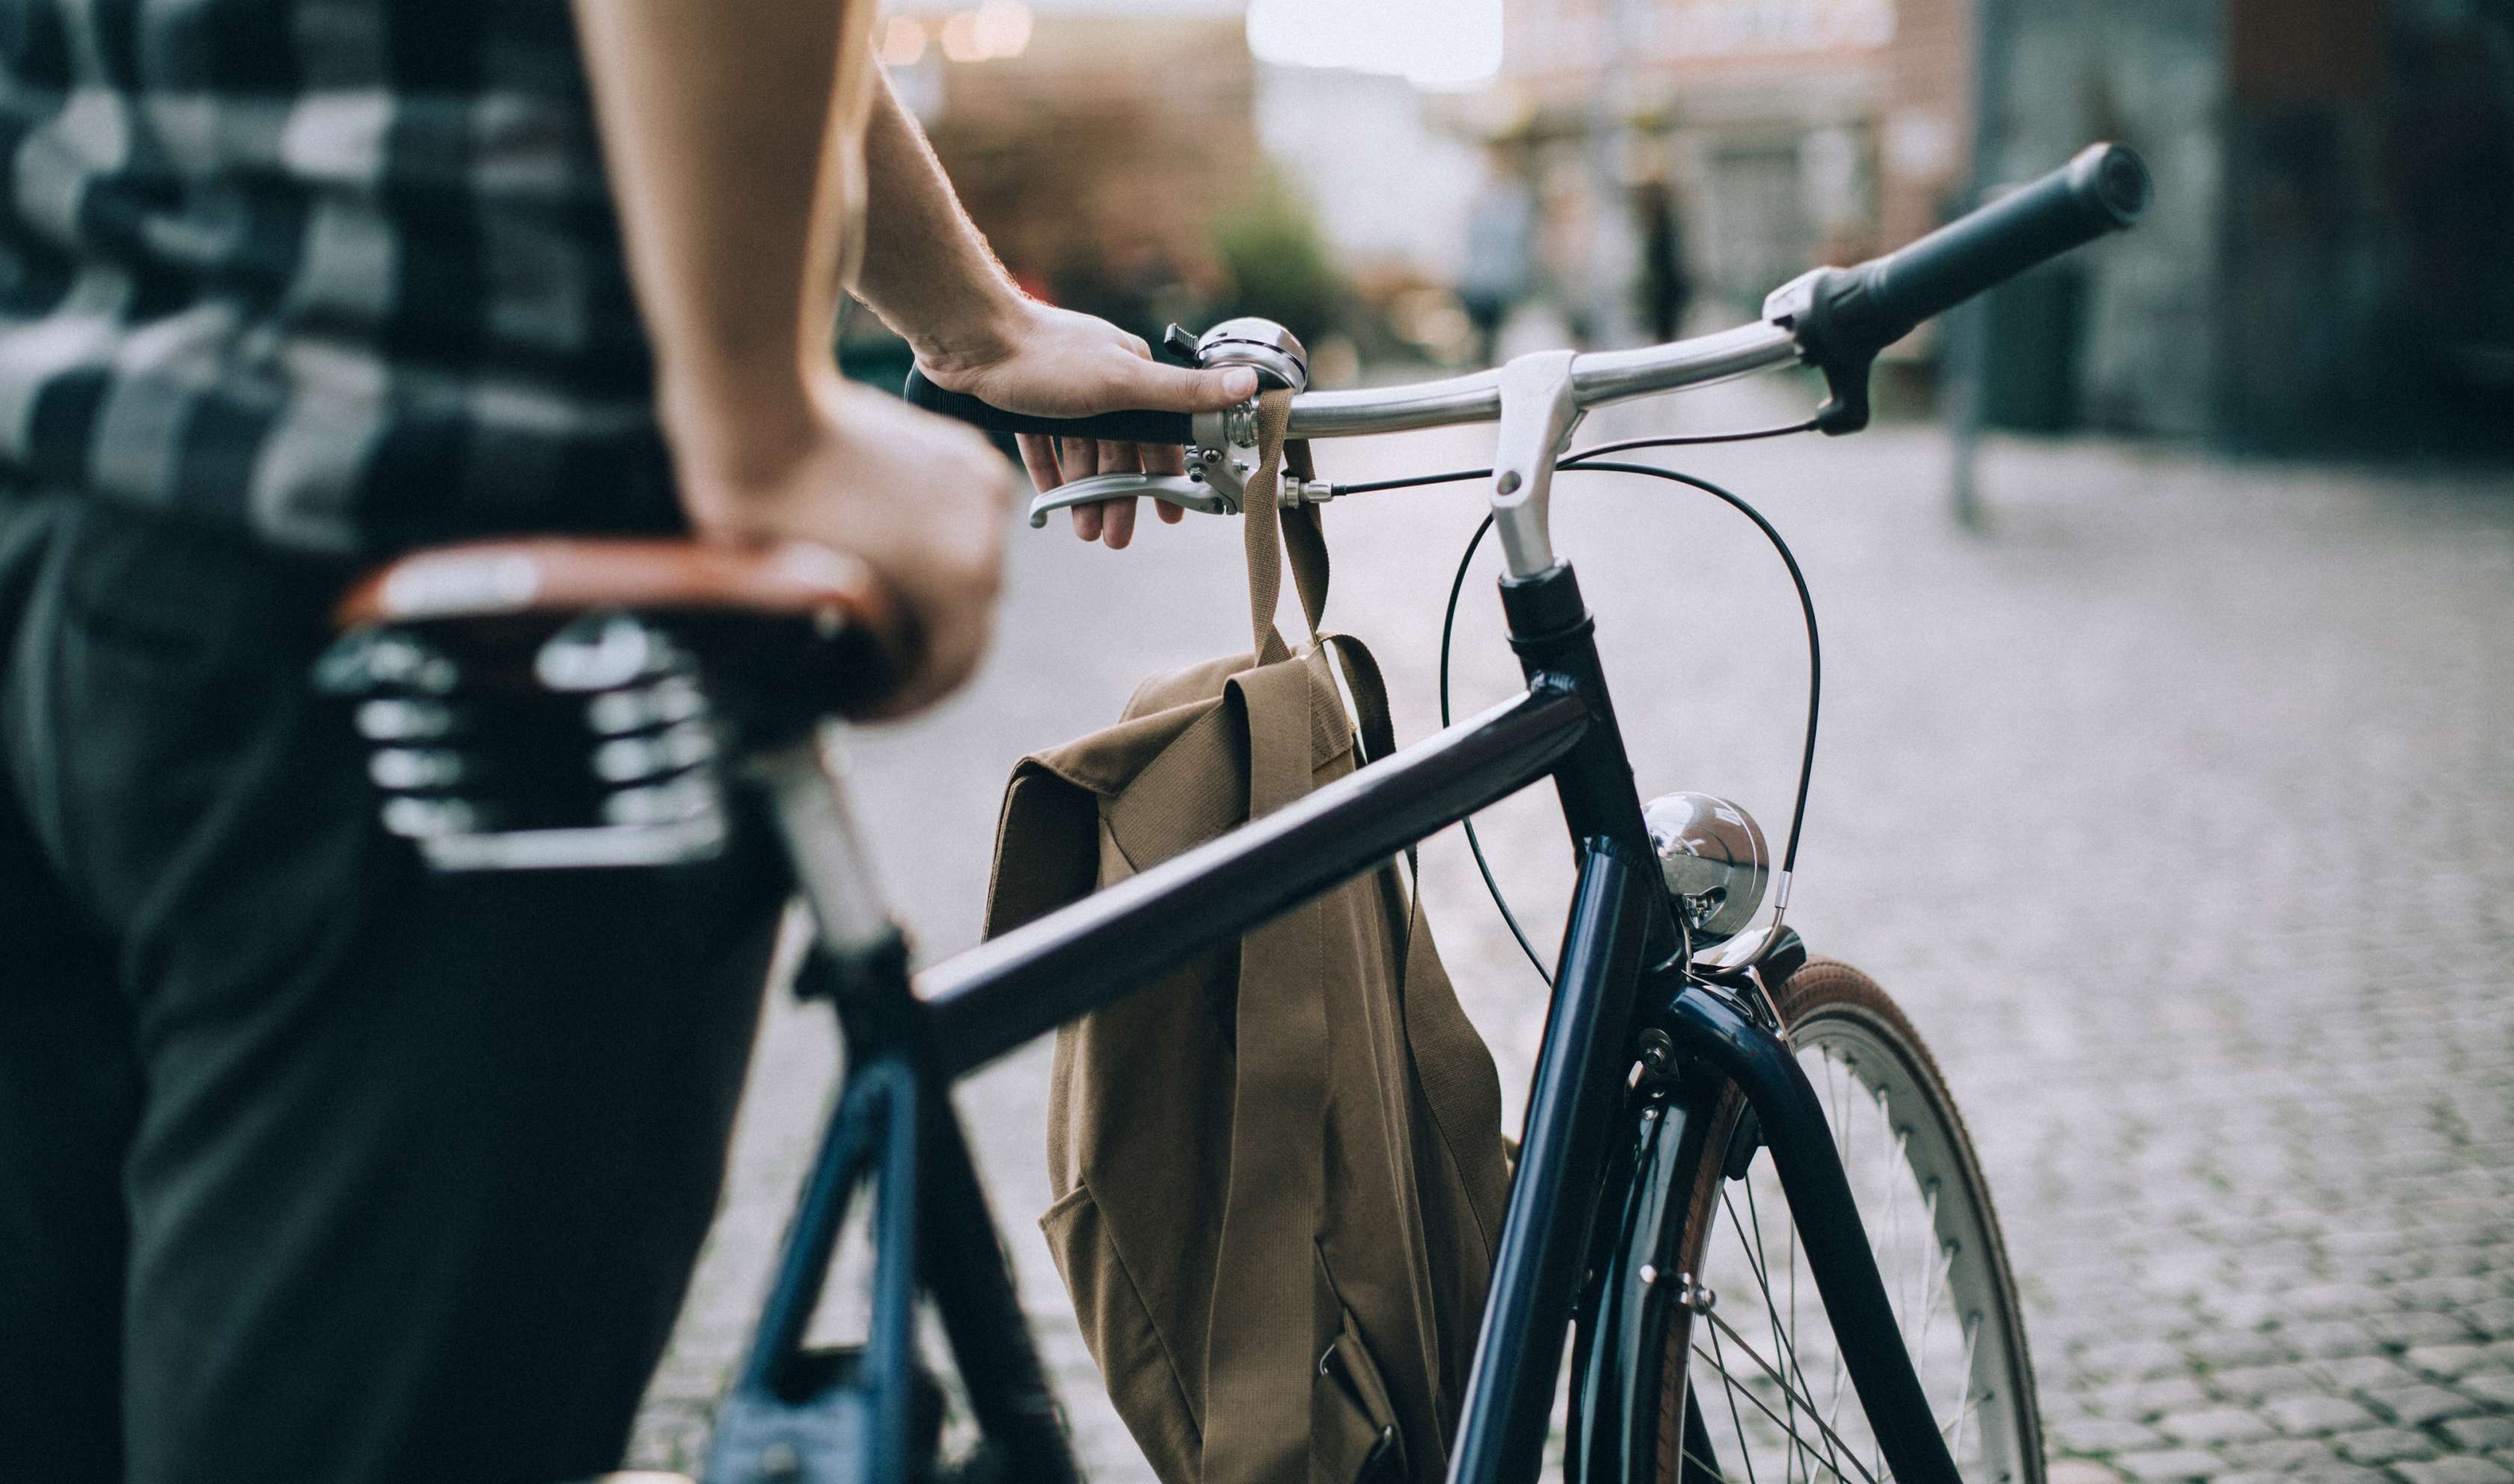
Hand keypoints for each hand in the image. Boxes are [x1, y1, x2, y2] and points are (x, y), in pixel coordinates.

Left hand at [671, 382, 1015, 718]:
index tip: (855, 708)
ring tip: (871, 612)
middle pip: (965, 624)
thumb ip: (862, 650)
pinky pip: (960, 524)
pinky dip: (931, 548)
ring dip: (926, 598)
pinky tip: (884, 555)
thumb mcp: (805, 609)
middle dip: (914, 655)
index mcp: (959, 587)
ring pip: (965, 570)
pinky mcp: (963, 455)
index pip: (950, 675)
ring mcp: (980, 491)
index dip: (901, 704)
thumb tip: (867, 677)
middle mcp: (986, 541)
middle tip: (861, 672)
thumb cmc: (764, 511)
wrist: (759, 405)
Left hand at [914, 300, 1256, 547]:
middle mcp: (1099, 378)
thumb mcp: (1123, 382)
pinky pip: (1044, 444)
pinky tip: (1052, 502)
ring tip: (1087, 532)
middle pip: (1119, 449)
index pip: (1159, 431)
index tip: (1169, 511)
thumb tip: (1250, 383)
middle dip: (1121, 496)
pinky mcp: (1022, 400)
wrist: (967, 338)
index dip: (1164, 474)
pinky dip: (1052, 473)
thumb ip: (1184, 393)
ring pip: (1081, 452)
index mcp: (1130, 369)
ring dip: (1087, 493)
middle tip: (1118, 538)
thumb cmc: (1045, 357)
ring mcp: (1060, 390)